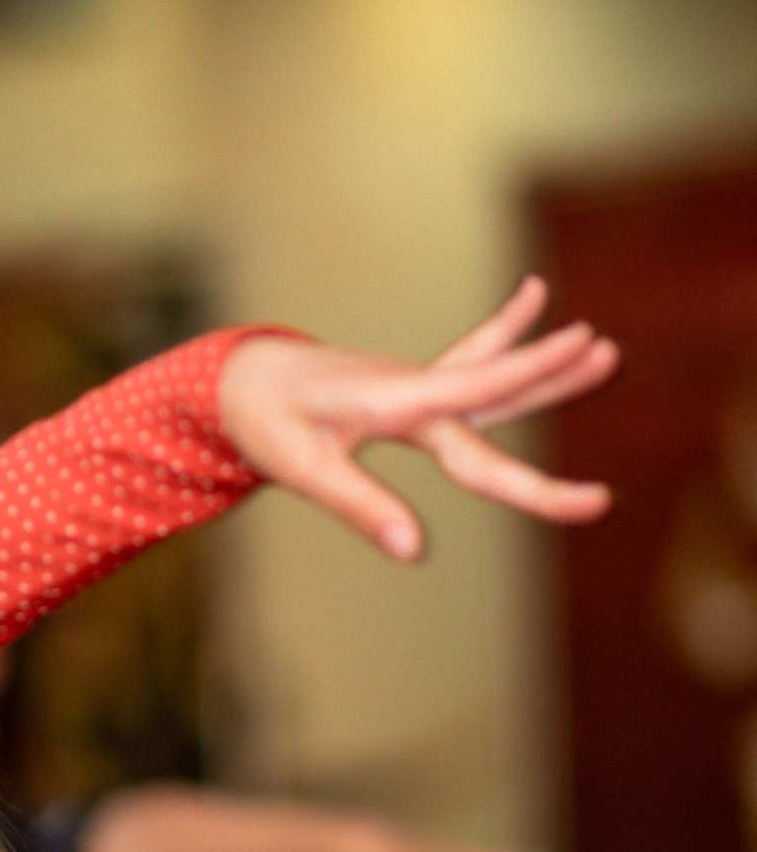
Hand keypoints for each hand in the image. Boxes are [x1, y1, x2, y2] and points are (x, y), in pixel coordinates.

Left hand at [218, 280, 615, 560]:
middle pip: (496, 399)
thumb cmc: (264, 419)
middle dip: (553, 384)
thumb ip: (361, 505)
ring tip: (603, 348)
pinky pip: (468, 364)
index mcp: (397, 400)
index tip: (578, 371)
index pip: (479, 399)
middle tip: (613, 355)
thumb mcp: (302, 466)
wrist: (238, 377)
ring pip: (493, 374)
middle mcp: (415, 387)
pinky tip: (532, 300)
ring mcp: (415, 387)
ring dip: (542, 362)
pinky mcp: (408, 390)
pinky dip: (503, 338)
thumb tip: (415, 551)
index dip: (533, 388)